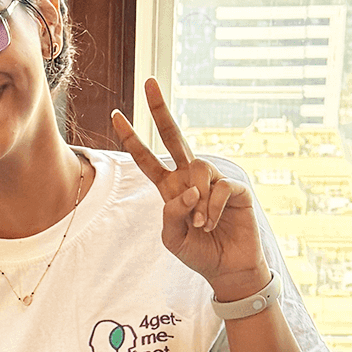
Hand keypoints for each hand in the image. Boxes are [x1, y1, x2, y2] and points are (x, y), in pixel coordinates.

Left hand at [111, 78, 269, 299]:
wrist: (229, 269)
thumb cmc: (198, 253)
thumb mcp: (172, 239)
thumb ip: (170, 214)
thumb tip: (187, 190)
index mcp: (170, 188)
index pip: (146, 159)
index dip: (131, 139)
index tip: (115, 115)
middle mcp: (190, 178)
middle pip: (173, 137)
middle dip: (160, 110)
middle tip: (149, 81)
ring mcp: (213, 181)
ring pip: (198, 169)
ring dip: (196, 200)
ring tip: (200, 225)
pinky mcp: (236, 188)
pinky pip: (219, 187)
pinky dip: (212, 207)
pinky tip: (212, 223)